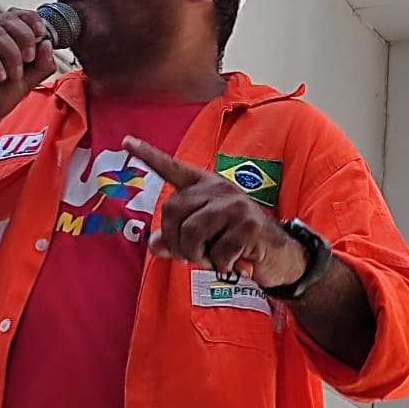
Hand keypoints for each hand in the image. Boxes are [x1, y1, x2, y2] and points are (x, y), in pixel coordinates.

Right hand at [0, 9, 56, 158]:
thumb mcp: (26, 83)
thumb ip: (40, 66)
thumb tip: (47, 44)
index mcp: (2, 42)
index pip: (15, 16)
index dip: (30, 20)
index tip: (42, 33)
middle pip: (7, 20)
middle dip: (25, 39)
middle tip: (28, 60)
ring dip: (11, 55)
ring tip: (11, 75)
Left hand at [124, 137, 306, 287]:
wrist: (281, 255)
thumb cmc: (239, 244)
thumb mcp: (205, 240)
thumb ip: (177, 239)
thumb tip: (154, 245)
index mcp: (206, 187)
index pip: (174, 169)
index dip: (149, 156)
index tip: (127, 141)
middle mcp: (219, 189)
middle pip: (171, 211)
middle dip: (176, 242)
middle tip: (191, 257)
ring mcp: (235, 205)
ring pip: (191, 233)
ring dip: (197, 256)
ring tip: (213, 260)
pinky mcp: (249, 225)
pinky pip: (217, 252)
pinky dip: (221, 265)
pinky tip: (235, 262)